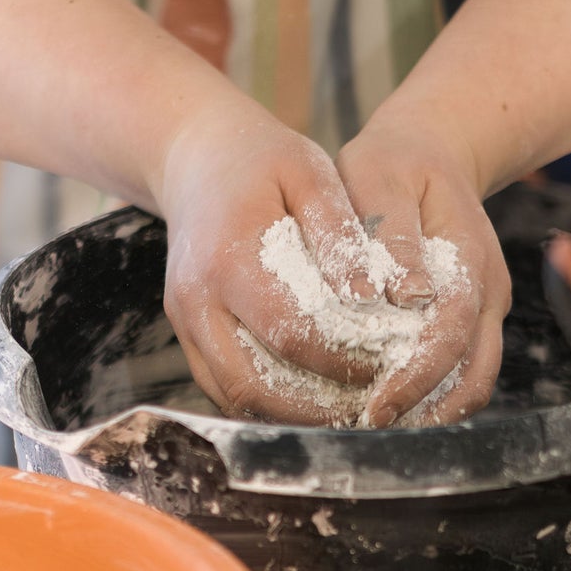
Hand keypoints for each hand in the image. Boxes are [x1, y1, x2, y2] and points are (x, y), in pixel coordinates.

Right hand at [152, 97, 383, 423]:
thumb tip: (367, 295)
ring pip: (235, 398)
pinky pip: (224, 389)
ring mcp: (184, 322)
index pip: (290, 333)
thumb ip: (340, 233)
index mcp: (229, 257)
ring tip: (346, 414)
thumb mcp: (310, 172)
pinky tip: (313, 401)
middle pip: (254, 384)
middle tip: (370, 406)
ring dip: (291, 416)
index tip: (387, 365)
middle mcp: (196, 299)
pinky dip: (268, 405)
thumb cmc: (263, 159)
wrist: (194, 153)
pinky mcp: (185, 334)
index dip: (341, 360)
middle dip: (316, 407)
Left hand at [335, 106, 507, 426]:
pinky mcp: (472, 321)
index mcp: (469, 258)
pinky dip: (433, 399)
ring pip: (473, 382)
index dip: (416, 377)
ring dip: (433, 413)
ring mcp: (485, 310)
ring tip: (377, 431)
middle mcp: (487, 292)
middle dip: (427, 412)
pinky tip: (389, 408)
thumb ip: (394, 235)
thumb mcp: (382, 175)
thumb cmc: (393, 163)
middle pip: (473, 373)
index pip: (451, 332)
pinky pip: (462, 373)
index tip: (376, 408)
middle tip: (371, 433)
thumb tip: (408, 296)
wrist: (431, 151)